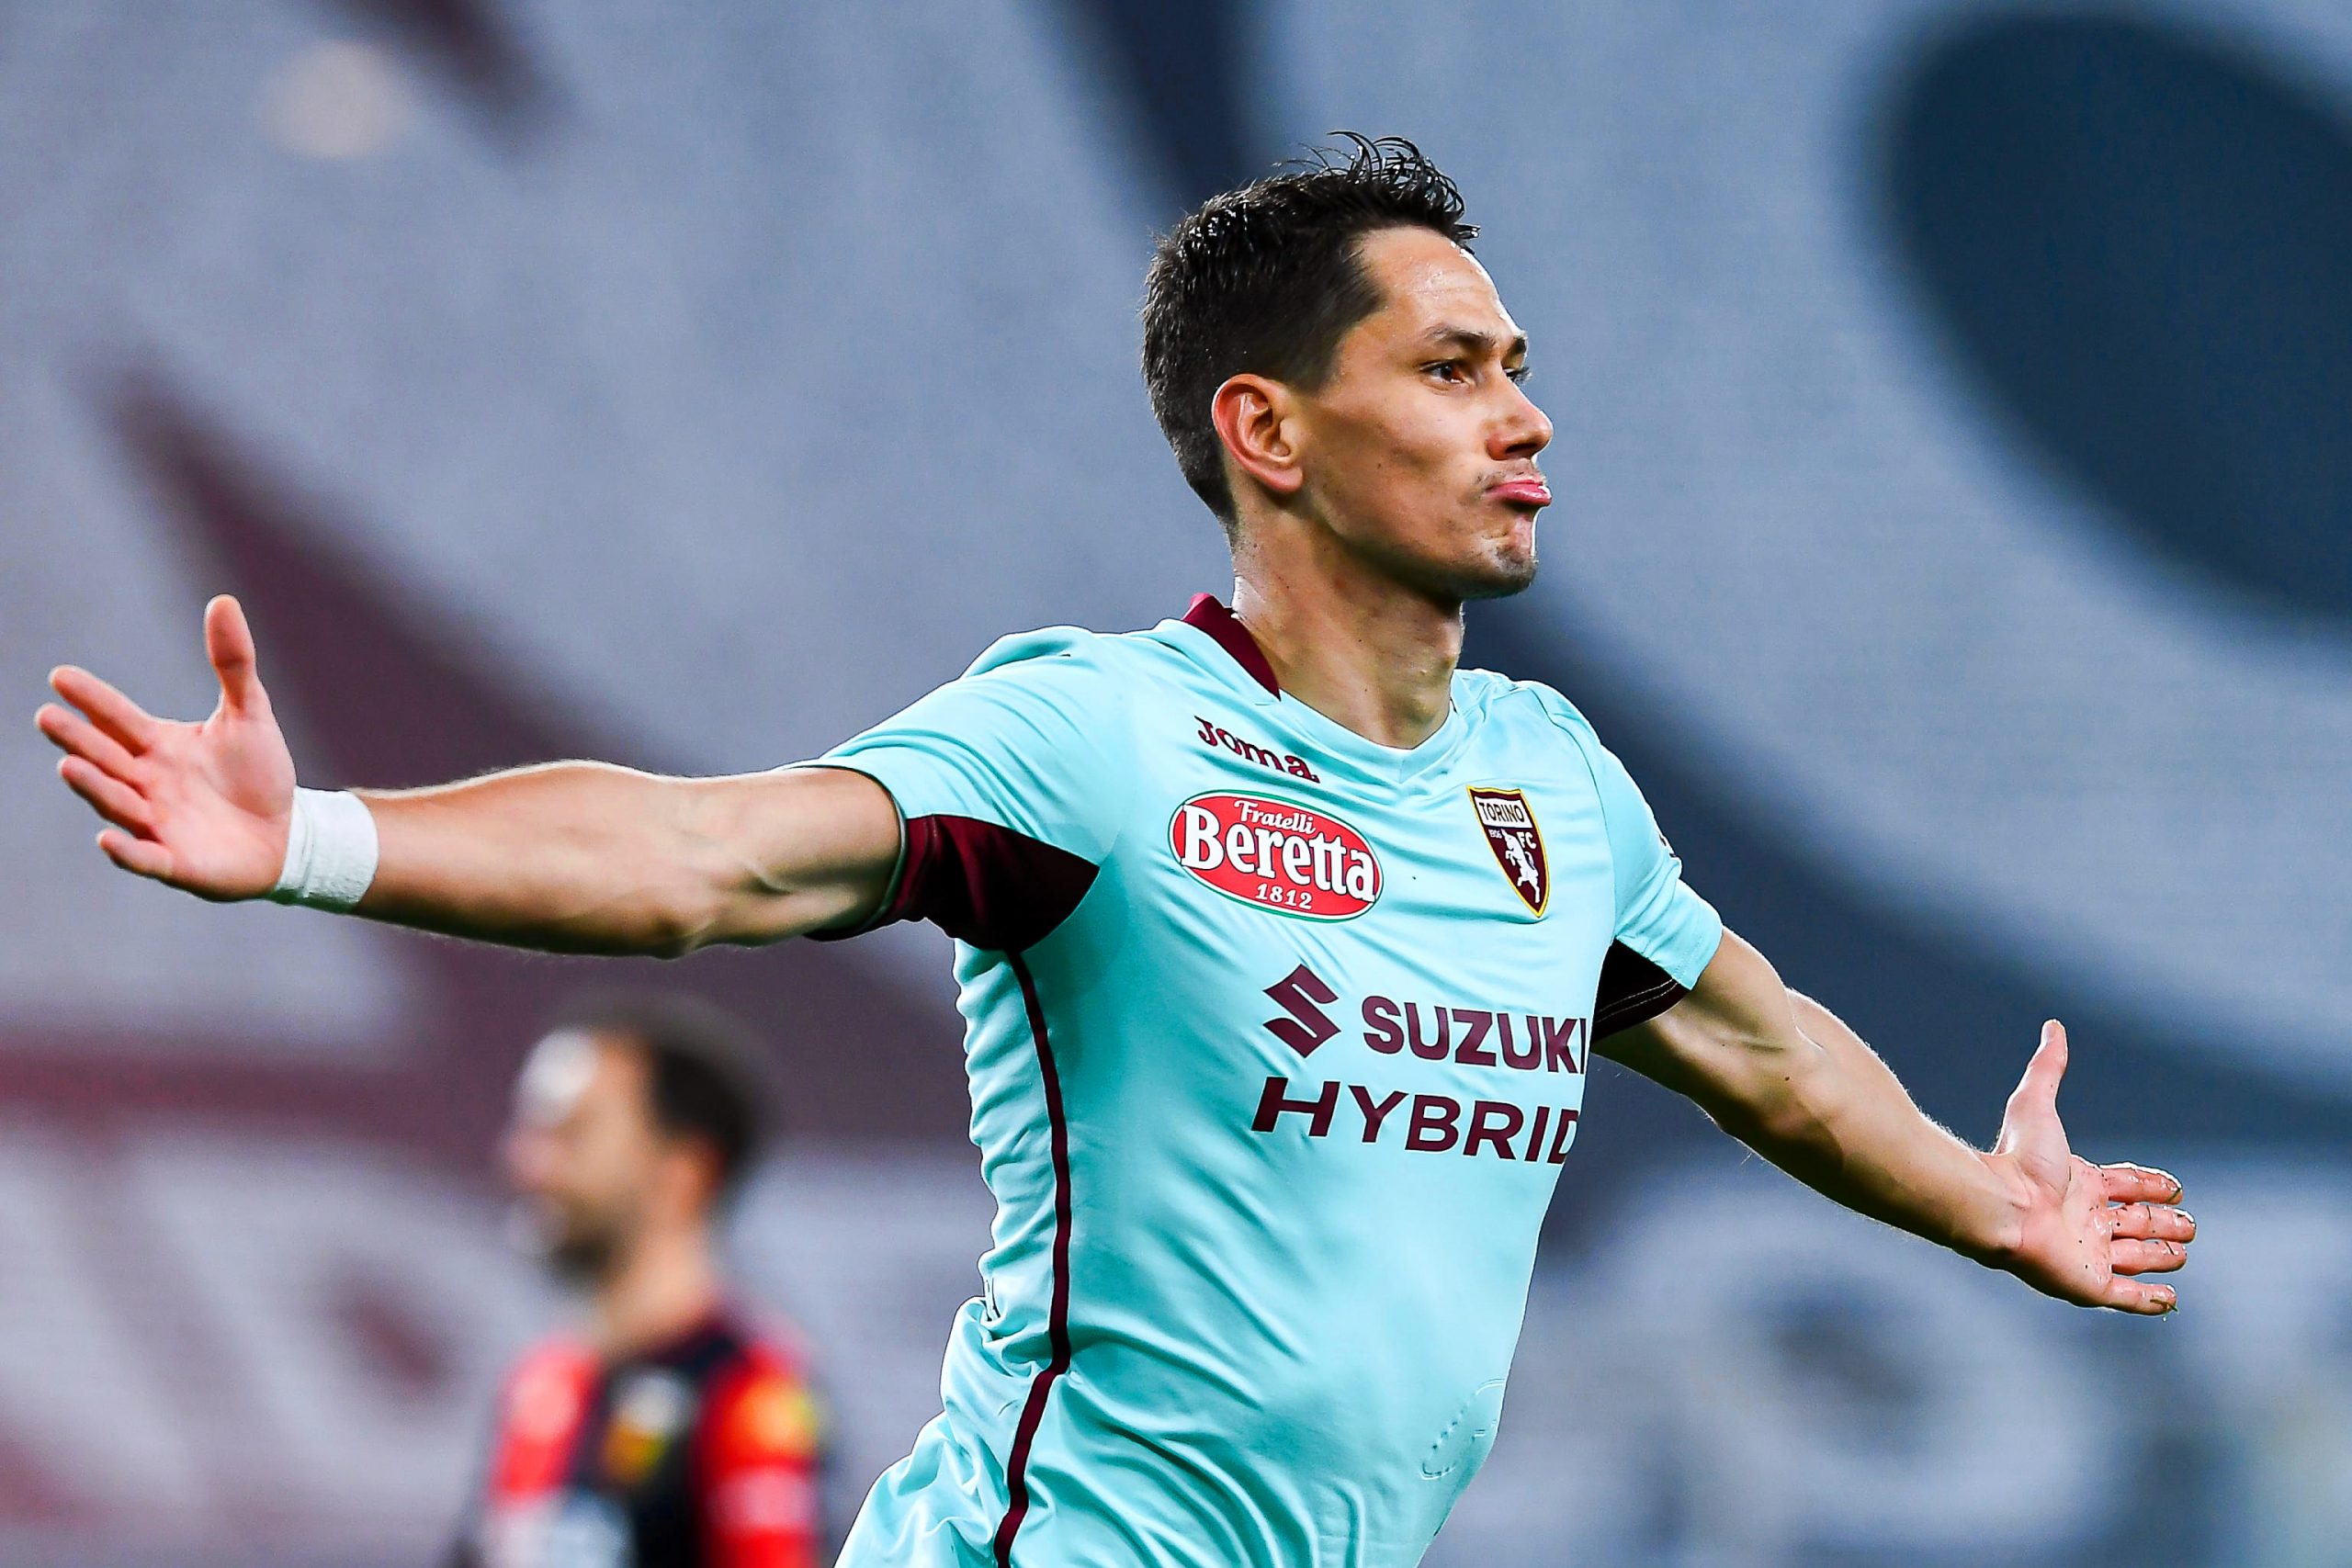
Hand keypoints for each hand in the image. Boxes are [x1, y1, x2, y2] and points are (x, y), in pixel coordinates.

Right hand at [35, 595, 296, 900]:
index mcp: (158, 746)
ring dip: (94, 787)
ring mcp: (157, 822)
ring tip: (69, 766)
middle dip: (77, 740)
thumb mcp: (250, 714)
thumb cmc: (258, 775)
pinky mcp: (176, 862)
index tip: (60, 676)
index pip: (117, 718)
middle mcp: (147, 782)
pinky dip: (127, 851)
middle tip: (47, 716)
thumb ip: (233, 663)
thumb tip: (223, 600)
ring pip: (117, 803)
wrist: (286, 834)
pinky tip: (107, 839)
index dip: (92, 699)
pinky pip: (145, 857)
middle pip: (105, 758)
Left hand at [1986, 1020, 2192, 1313]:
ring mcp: (2090, 1254)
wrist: (1999, 1205)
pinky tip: (2168, 1299)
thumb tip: (2053, 1026)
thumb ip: (2047, 1068)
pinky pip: (2128, 1299)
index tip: (2175, 1188)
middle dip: (2166, 1223)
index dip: (2153, 1187)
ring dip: (2163, 1256)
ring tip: (2179, 1249)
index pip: (2129, 1186)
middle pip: (2141, 1224)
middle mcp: (2087, 1220)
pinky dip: (2151, 1301)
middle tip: (2186, 1224)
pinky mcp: (2091, 1284)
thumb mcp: (2035, 1104)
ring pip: (2140, 1259)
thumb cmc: (2016, 1160)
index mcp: (2082, 1185)